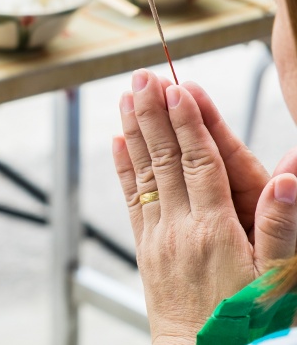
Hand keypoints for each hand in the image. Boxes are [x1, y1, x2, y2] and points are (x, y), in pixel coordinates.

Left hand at [112, 69, 296, 343]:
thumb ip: (278, 228)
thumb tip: (286, 181)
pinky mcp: (145, 245)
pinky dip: (123, 165)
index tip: (176, 88)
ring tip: (126, 96)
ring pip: (143, 170)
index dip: (187, 122)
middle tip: (143, 77)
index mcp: (213, 227)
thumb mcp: (275, 279)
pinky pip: (131, 196)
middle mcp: (178, 224)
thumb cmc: (244, 321)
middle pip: (164, 157)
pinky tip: (117, 141)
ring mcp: (157, 233)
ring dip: (135, 130)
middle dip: (154, 113)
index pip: (198, 162)